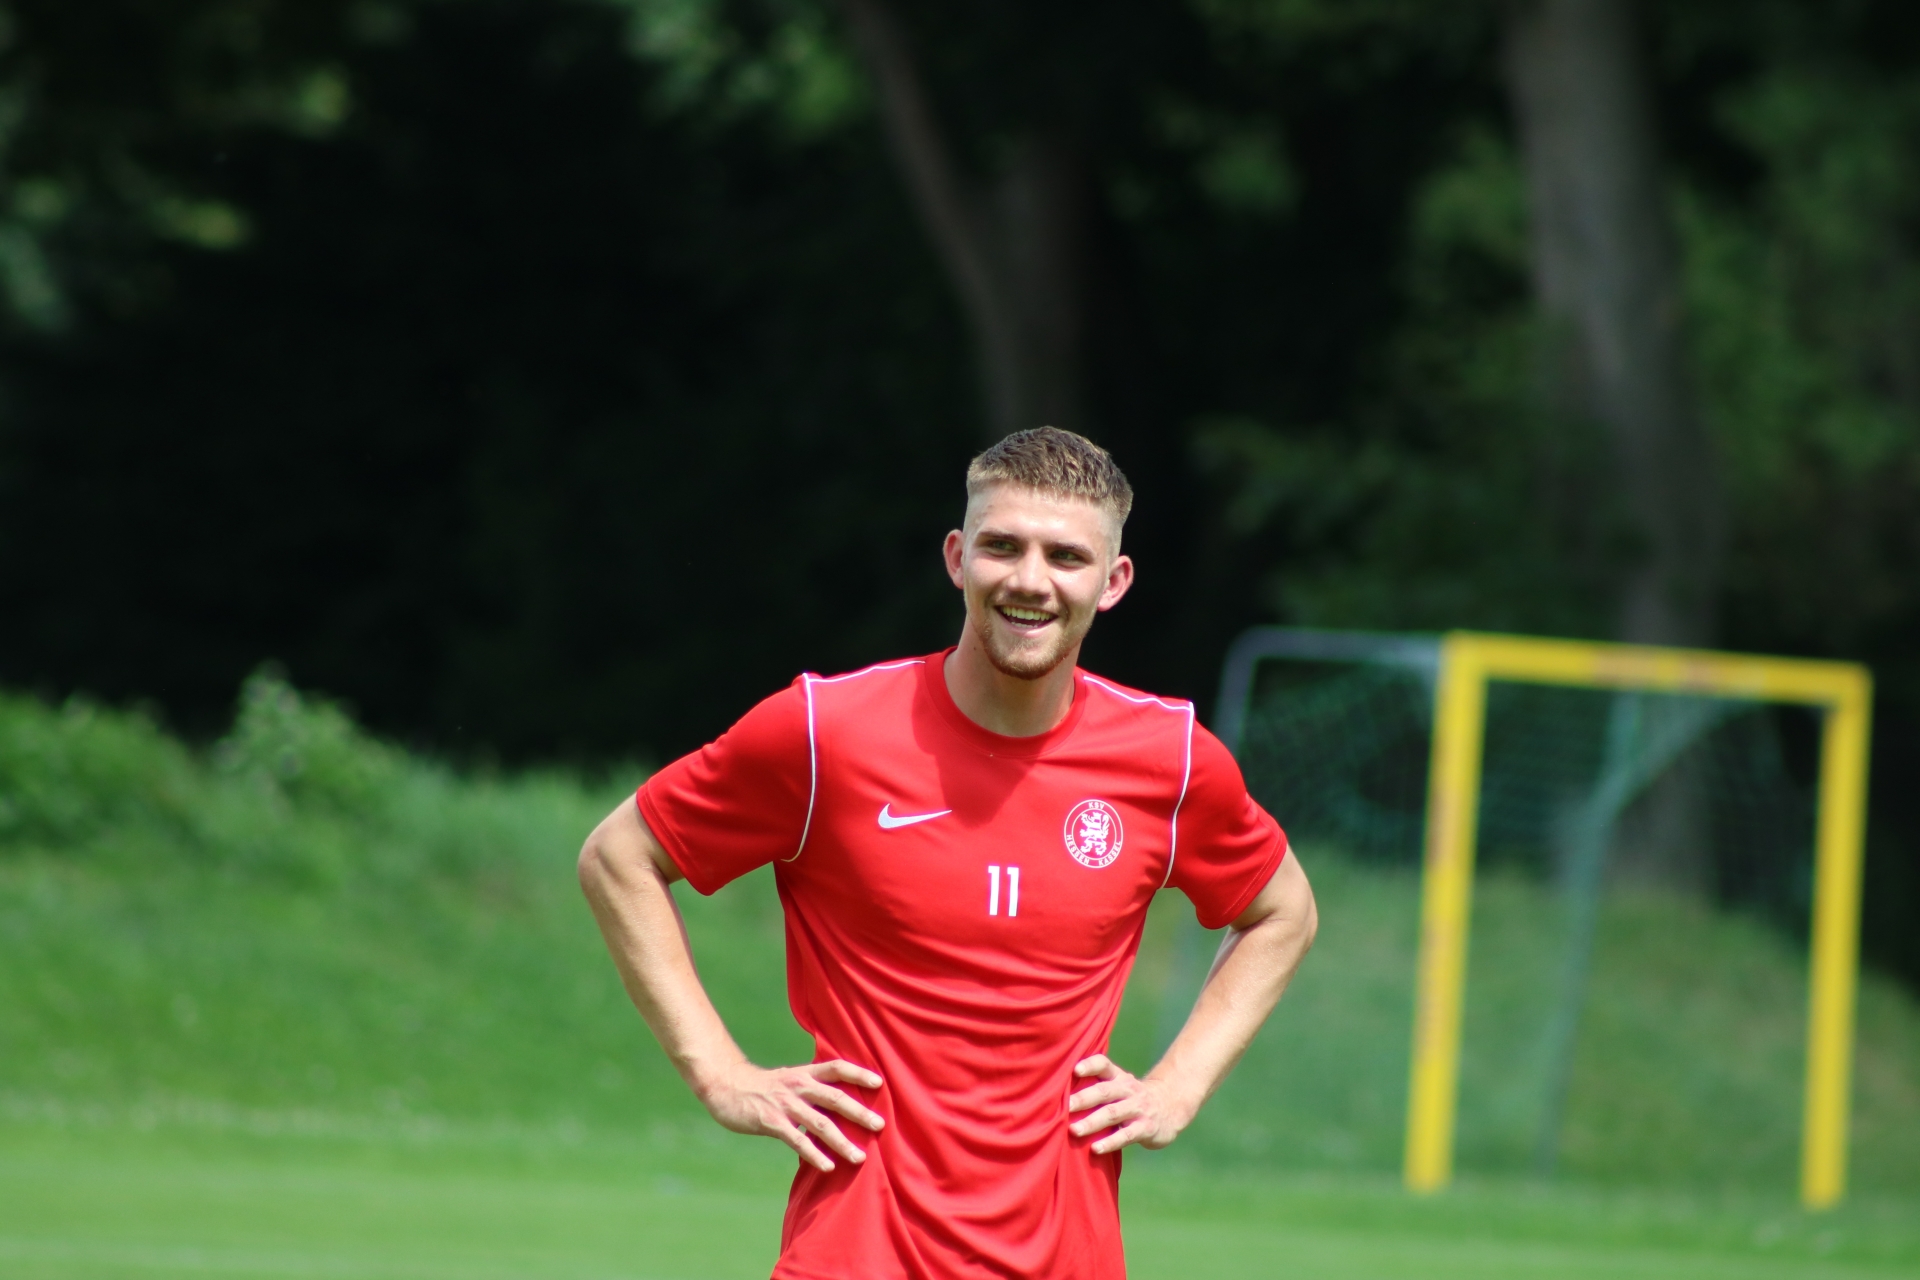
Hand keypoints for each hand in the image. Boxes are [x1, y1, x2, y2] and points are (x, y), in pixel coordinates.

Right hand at [700, 1058, 884, 1171]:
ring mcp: (785, 1104)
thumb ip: (812, 1090)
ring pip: (820, 1123)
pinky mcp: (771, 1121)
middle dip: (859, 1112)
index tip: (880, 1082)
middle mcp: (798, 1086)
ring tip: (860, 1157)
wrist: (725, 1087)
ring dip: (842, 1141)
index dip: (858, 1073)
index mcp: (804, 1074)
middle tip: (880, 1125)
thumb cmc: (762, 1087)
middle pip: (835, 1097)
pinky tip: (828, 1167)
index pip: (836, 1068)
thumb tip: (840, 1104)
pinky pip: (797, 1140)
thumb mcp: (789, 1080)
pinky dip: (814, 1154)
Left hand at [1066, 1054, 1191, 1153]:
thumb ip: (1096, 1085)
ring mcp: (1138, 1108)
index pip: (1103, 1064)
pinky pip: (1126, 1135)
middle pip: (1104, 1091)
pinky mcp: (1145, 1128)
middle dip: (1083, 1099)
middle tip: (1064, 1106)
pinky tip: (1095, 1149)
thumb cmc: (1132, 1097)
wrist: (1171, 1106)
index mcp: (1118, 1077)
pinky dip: (1110, 1142)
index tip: (1074, 1069)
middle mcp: (1128, 1090)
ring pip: (1112, 1114)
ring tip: (1073, 1130)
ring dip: (1092, 1122)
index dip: (1090, 1065)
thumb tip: (1056, 1092)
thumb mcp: (1119, 1085)